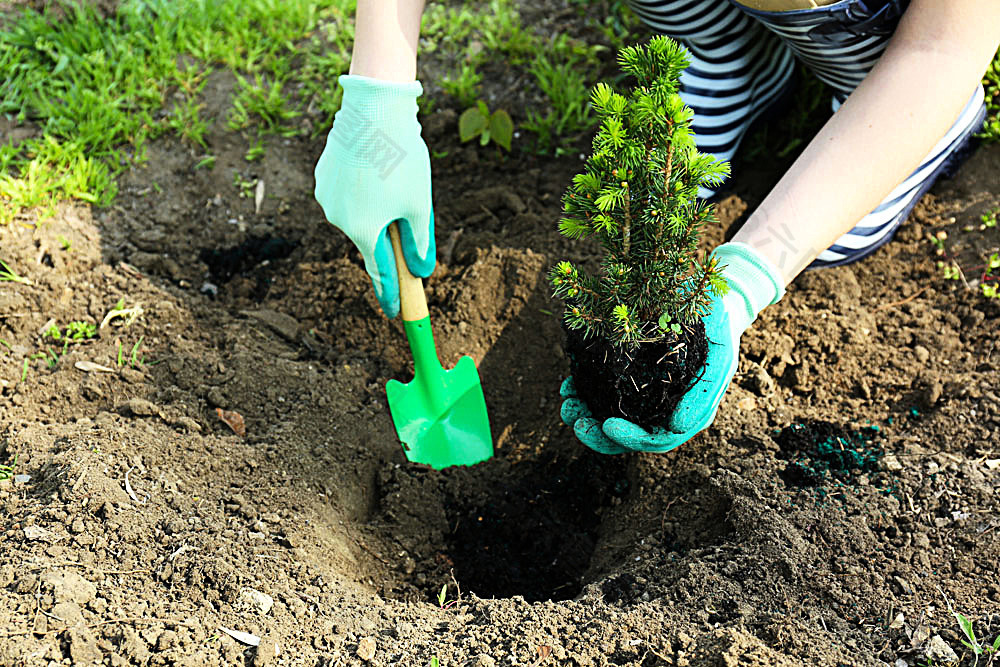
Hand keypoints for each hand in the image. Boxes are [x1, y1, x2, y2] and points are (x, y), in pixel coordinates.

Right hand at [314, 74, 434, 317]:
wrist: (373, 108)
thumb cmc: (401, 158)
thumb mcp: (419, 205)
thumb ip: (420, 242)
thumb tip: (422, 271)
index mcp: (364, 230)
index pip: (380, 272)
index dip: (390, 293)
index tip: (394, 312)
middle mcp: (338, 219)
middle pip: (370, 239)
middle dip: (389, 236)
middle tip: (407, 214)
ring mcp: (327, 197)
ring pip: (358, 214)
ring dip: (376, 209)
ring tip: (393, 177)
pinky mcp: (323, 176)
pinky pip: (347, 193)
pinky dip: (363, 190)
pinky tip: (376, 168)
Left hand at [560, 242, 784, 453]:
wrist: (714, 302)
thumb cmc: (719, 329)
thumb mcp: (721, 357)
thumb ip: (702, 394)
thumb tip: (674, 426)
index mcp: (688, 414)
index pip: (655, 438)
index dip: (630, 438)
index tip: (606, 425)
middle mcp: (664, 410)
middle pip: (628, 435)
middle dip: (597, 433)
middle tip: (575, 420)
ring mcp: (646, 395)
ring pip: (611, 417)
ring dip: (585, 415)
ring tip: (567, 404)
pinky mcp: (632, 377)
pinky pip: (604, 393)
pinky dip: (585, 392)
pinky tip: (568, 384)